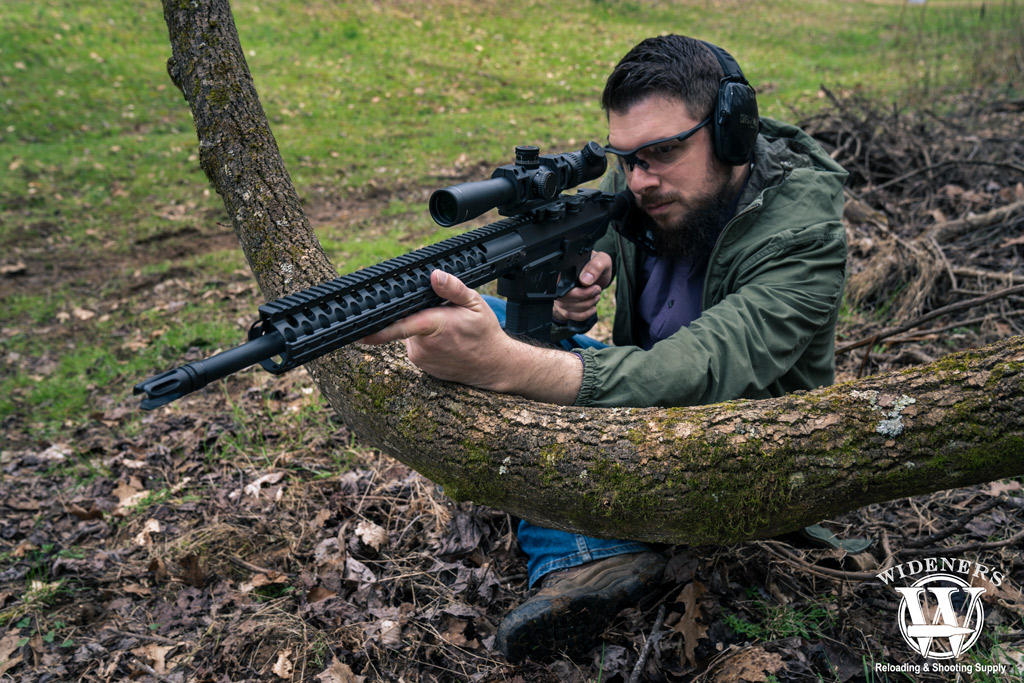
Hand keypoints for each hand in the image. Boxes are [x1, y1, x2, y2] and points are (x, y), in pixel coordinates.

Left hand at [359, 269, 512, 390]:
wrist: (494, 365)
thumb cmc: (484, 333)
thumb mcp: (476, 304)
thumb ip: (453, 288)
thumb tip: (435, 275)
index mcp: (434, 326)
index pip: (399, 326)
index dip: (376, 330)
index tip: (357, 332)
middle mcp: (424, 345)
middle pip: (407, 321)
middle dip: (419, 314)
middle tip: (444, 316)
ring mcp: (422, 358)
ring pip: (410, 335)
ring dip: (422, 329)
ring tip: (448, 331)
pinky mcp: (422, 367)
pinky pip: (415, 347)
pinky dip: (425, 342)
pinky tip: (445, 343)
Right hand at [553, 251, 612, 322]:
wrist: (598, 275)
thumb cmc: (598, 266)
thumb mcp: (602, 260)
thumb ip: (595, 266)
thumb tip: (585, 280)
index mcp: (563, 271)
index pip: (561, 286)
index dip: (578, 292)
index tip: (594, 287)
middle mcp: (557, 284)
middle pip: (563, 299)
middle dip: (584, 298)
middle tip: (597, 290)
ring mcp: (559, 297)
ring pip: (567, 309)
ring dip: (586, 306)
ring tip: (596, 296)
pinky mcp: (563, 307)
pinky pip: (570, 316)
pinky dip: (583, 314)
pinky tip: (592, 308)